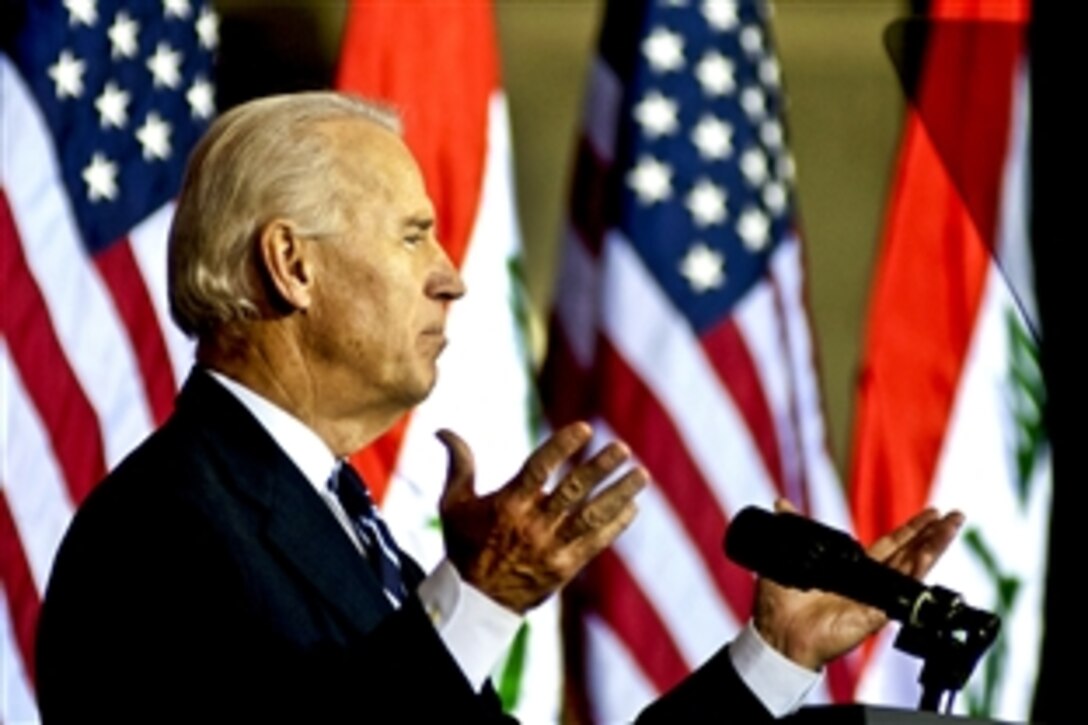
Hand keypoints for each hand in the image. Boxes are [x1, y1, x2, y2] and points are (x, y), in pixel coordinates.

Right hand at [436, 422, 646, 613]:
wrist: (475, 601)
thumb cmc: (464, 545)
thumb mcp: (454, 504)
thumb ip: (459, 464)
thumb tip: (443, 429)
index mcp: (507, 504)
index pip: (539, 469)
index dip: (562, 446)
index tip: (585, 428)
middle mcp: (532, 524)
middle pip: (572, 490)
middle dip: (600, 467)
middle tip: (622, 448)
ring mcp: (551, 547)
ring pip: (592, 516)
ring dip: (619, 494)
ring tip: (641, 474)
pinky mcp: (566, 568)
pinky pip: (596, 542)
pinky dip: (616, 524)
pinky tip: (633, 506)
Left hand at [752, 498, 963, 670]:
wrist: (777, 632)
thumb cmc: (783, 602)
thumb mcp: (789, 555)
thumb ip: (794, 529)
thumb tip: (781, 504)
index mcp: (855, 569)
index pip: (891, 545)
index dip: (911, 529)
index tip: (931, 513)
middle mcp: (870, 582)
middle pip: (910, 553)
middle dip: (933, 534)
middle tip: (955, 516)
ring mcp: (876, 598)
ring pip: (912, 568)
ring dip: (933, 547)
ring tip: (951, 528)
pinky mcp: (874, 613)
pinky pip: (899, 592)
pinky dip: (915, 571)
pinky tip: (929, 555)